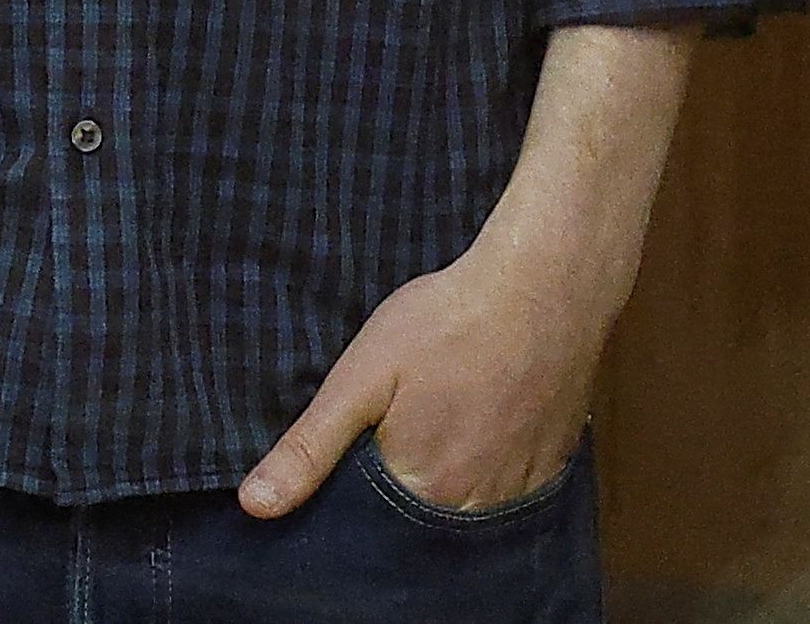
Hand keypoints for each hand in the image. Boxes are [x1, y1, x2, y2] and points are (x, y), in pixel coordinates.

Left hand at [236, 214, 621, 519]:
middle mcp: (475, 503)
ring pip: (472, 507)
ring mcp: (522, 484)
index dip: (362, 496)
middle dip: (408, 488)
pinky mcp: (555, 459)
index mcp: (422, 488)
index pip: (375, 529)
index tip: (367, 453)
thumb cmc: (450, 320)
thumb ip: (311, 446)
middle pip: (425, 520)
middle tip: (409, 427)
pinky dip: (495, 468)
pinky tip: (485, 425)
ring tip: (446, 424)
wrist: (546, 279)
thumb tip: (254, 506)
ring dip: (453, 482)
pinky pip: (514, 489)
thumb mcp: (363, 374)